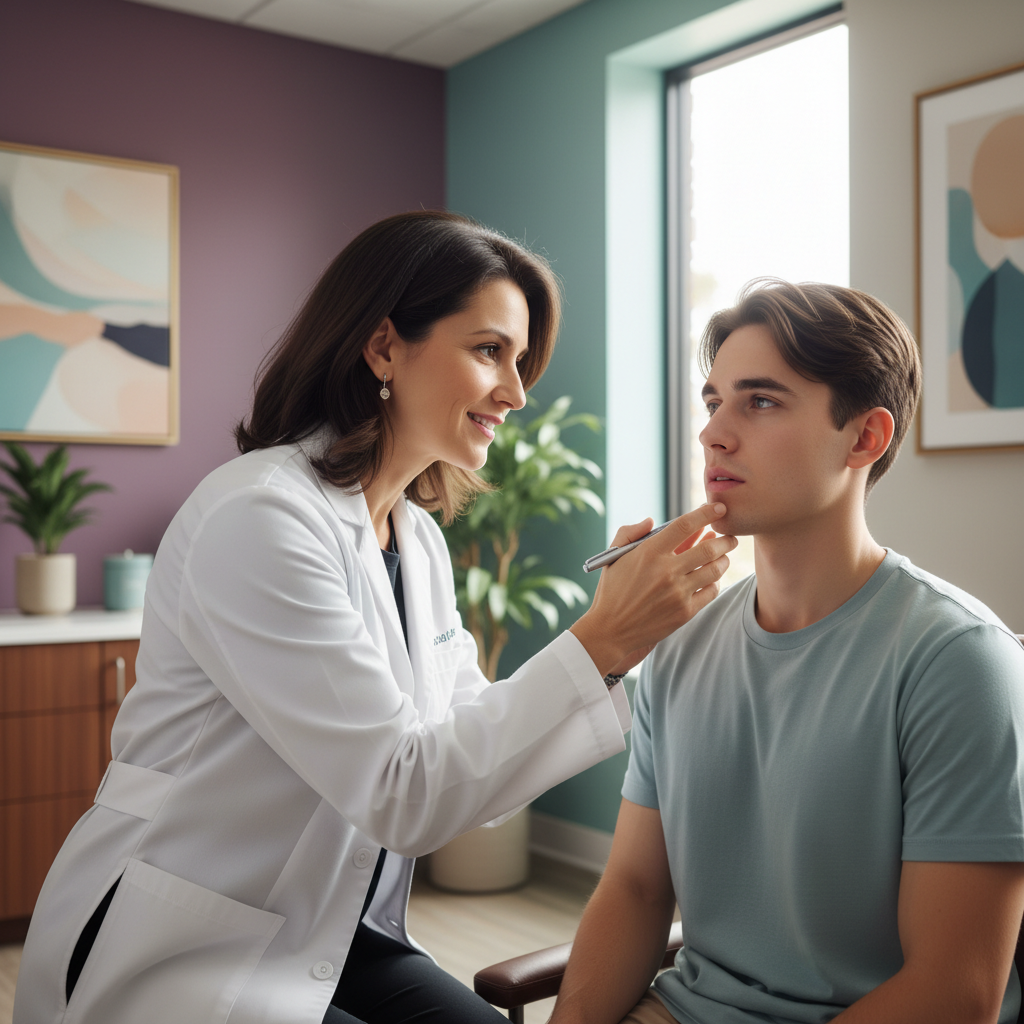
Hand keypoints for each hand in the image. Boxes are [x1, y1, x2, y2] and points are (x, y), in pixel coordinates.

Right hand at [570, 504, 735, 676]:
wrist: (610, 630)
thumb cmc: (612, 589)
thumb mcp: (613, 555)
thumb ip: (630, 532)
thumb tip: (652, 520)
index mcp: (649, 552)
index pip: (685, 525)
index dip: (706, 513)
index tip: (719, 508)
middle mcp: (666, 571)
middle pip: (709, 548)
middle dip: (726, 539)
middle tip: (731, 537)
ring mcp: (678, 592)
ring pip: (715, 569)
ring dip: (723, 560)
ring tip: (723, 557)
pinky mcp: (685, 612)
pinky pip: (711, 591)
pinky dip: (715, 582)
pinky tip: (711, 579)